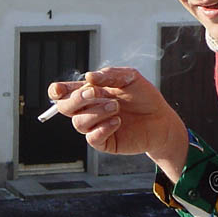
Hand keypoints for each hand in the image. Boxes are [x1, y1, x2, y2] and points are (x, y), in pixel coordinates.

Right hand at [48, 67, 187, 179]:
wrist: (161, 118)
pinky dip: (103, 128)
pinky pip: (92, 138)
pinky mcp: (104, 141)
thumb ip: (109, 75)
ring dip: (96, 112)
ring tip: (116, 107)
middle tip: (96, 93)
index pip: (64, 92)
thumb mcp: (130, 78)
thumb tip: (88, 77)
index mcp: (90, 92)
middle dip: (77, 99)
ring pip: (78, 123)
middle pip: (65, 107)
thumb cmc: (144, 96)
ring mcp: (95, 126)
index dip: (56, 91)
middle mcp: (89, 109)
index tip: (59, 89)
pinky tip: (118, 121)